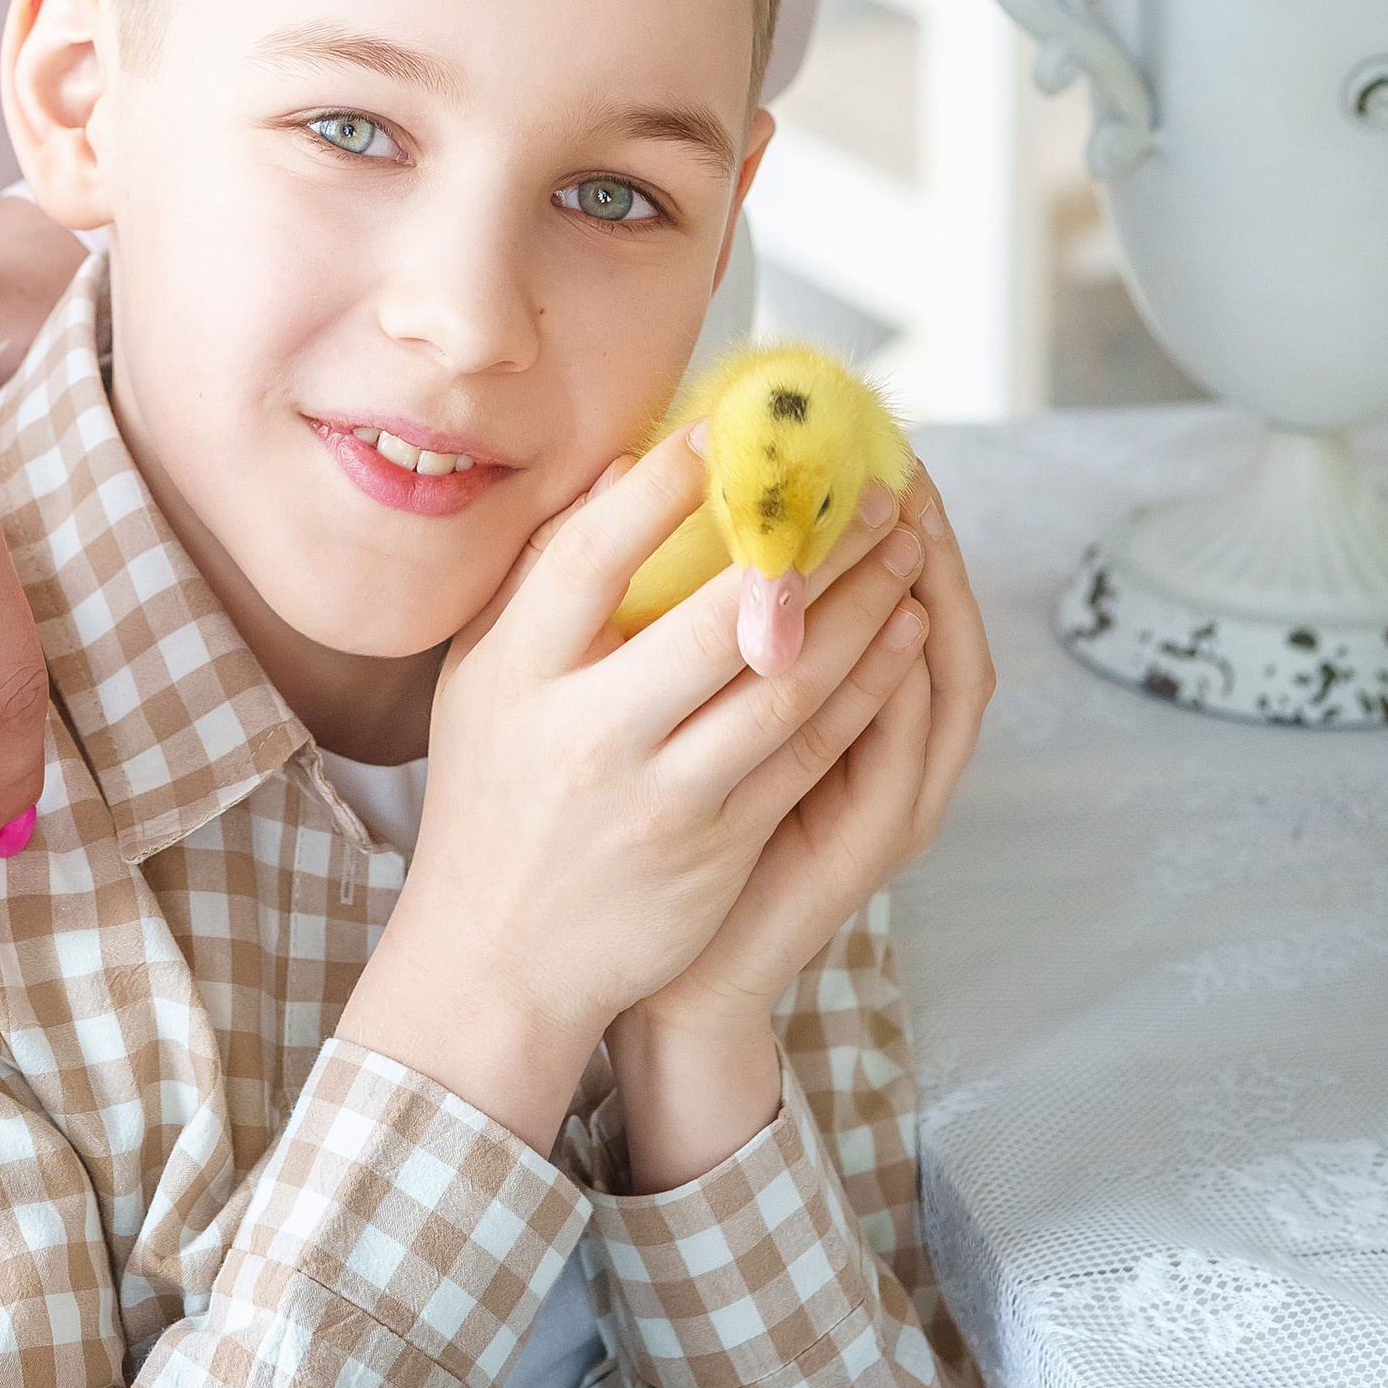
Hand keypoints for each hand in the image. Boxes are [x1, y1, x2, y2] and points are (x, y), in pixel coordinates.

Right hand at [337, 432, 928, 1157]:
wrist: (498, 956)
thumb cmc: (492, 789)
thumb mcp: (482, 675)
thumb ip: (541, 576)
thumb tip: (622, 466)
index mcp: (517, 672)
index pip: (591, 555)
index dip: (660, 488)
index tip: (726, 431)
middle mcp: (587, 732)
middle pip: (713, 618)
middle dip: (805, 544)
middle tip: (866, 486)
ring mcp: (661, 795)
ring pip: (783, 685)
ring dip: (859, 607)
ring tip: (904, 546)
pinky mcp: (718, 846)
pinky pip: (809, 751)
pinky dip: (863, 686)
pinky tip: (899, 635)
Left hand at [609, 458, 991, 1189]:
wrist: (646, 972)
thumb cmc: (644, 825)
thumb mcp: (667, 703)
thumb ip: (681, 614)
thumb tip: (639, 479)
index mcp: (829, 706)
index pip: (889, 588)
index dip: (889, 513)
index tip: (866, 435)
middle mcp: (875, 747)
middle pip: (937, 618)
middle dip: (927, 537)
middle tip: (906, 459)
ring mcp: (882, 796)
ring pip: (943, 679)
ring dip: (936, 595)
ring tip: (917, 520)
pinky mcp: (867, 845)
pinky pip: (908, 753)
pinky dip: (911, 686)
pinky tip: (906, 628)